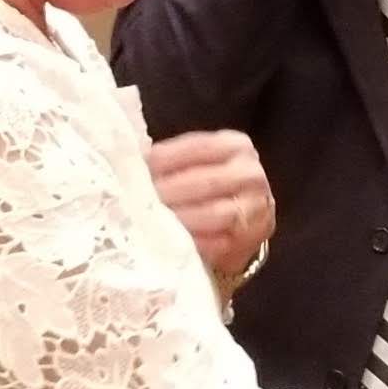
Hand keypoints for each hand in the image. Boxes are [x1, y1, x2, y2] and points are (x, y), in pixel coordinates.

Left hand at [145, 130, 273, 277]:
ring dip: (179, 219)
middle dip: (167, 192)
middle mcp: (250, 173)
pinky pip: (219, 242)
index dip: (164, 158)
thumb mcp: (198, 163)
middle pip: (204, 181)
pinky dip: (193, 242)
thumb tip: (131, 161)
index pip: (197, 147)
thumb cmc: (210, 187)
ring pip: (213, 213)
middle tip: (137, 201)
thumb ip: (172, 160)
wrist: (244, 220)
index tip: (135, 170)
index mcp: (235, 146)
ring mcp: (255, 206)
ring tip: (151, 222)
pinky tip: (171, 242)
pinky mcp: (251, 238)